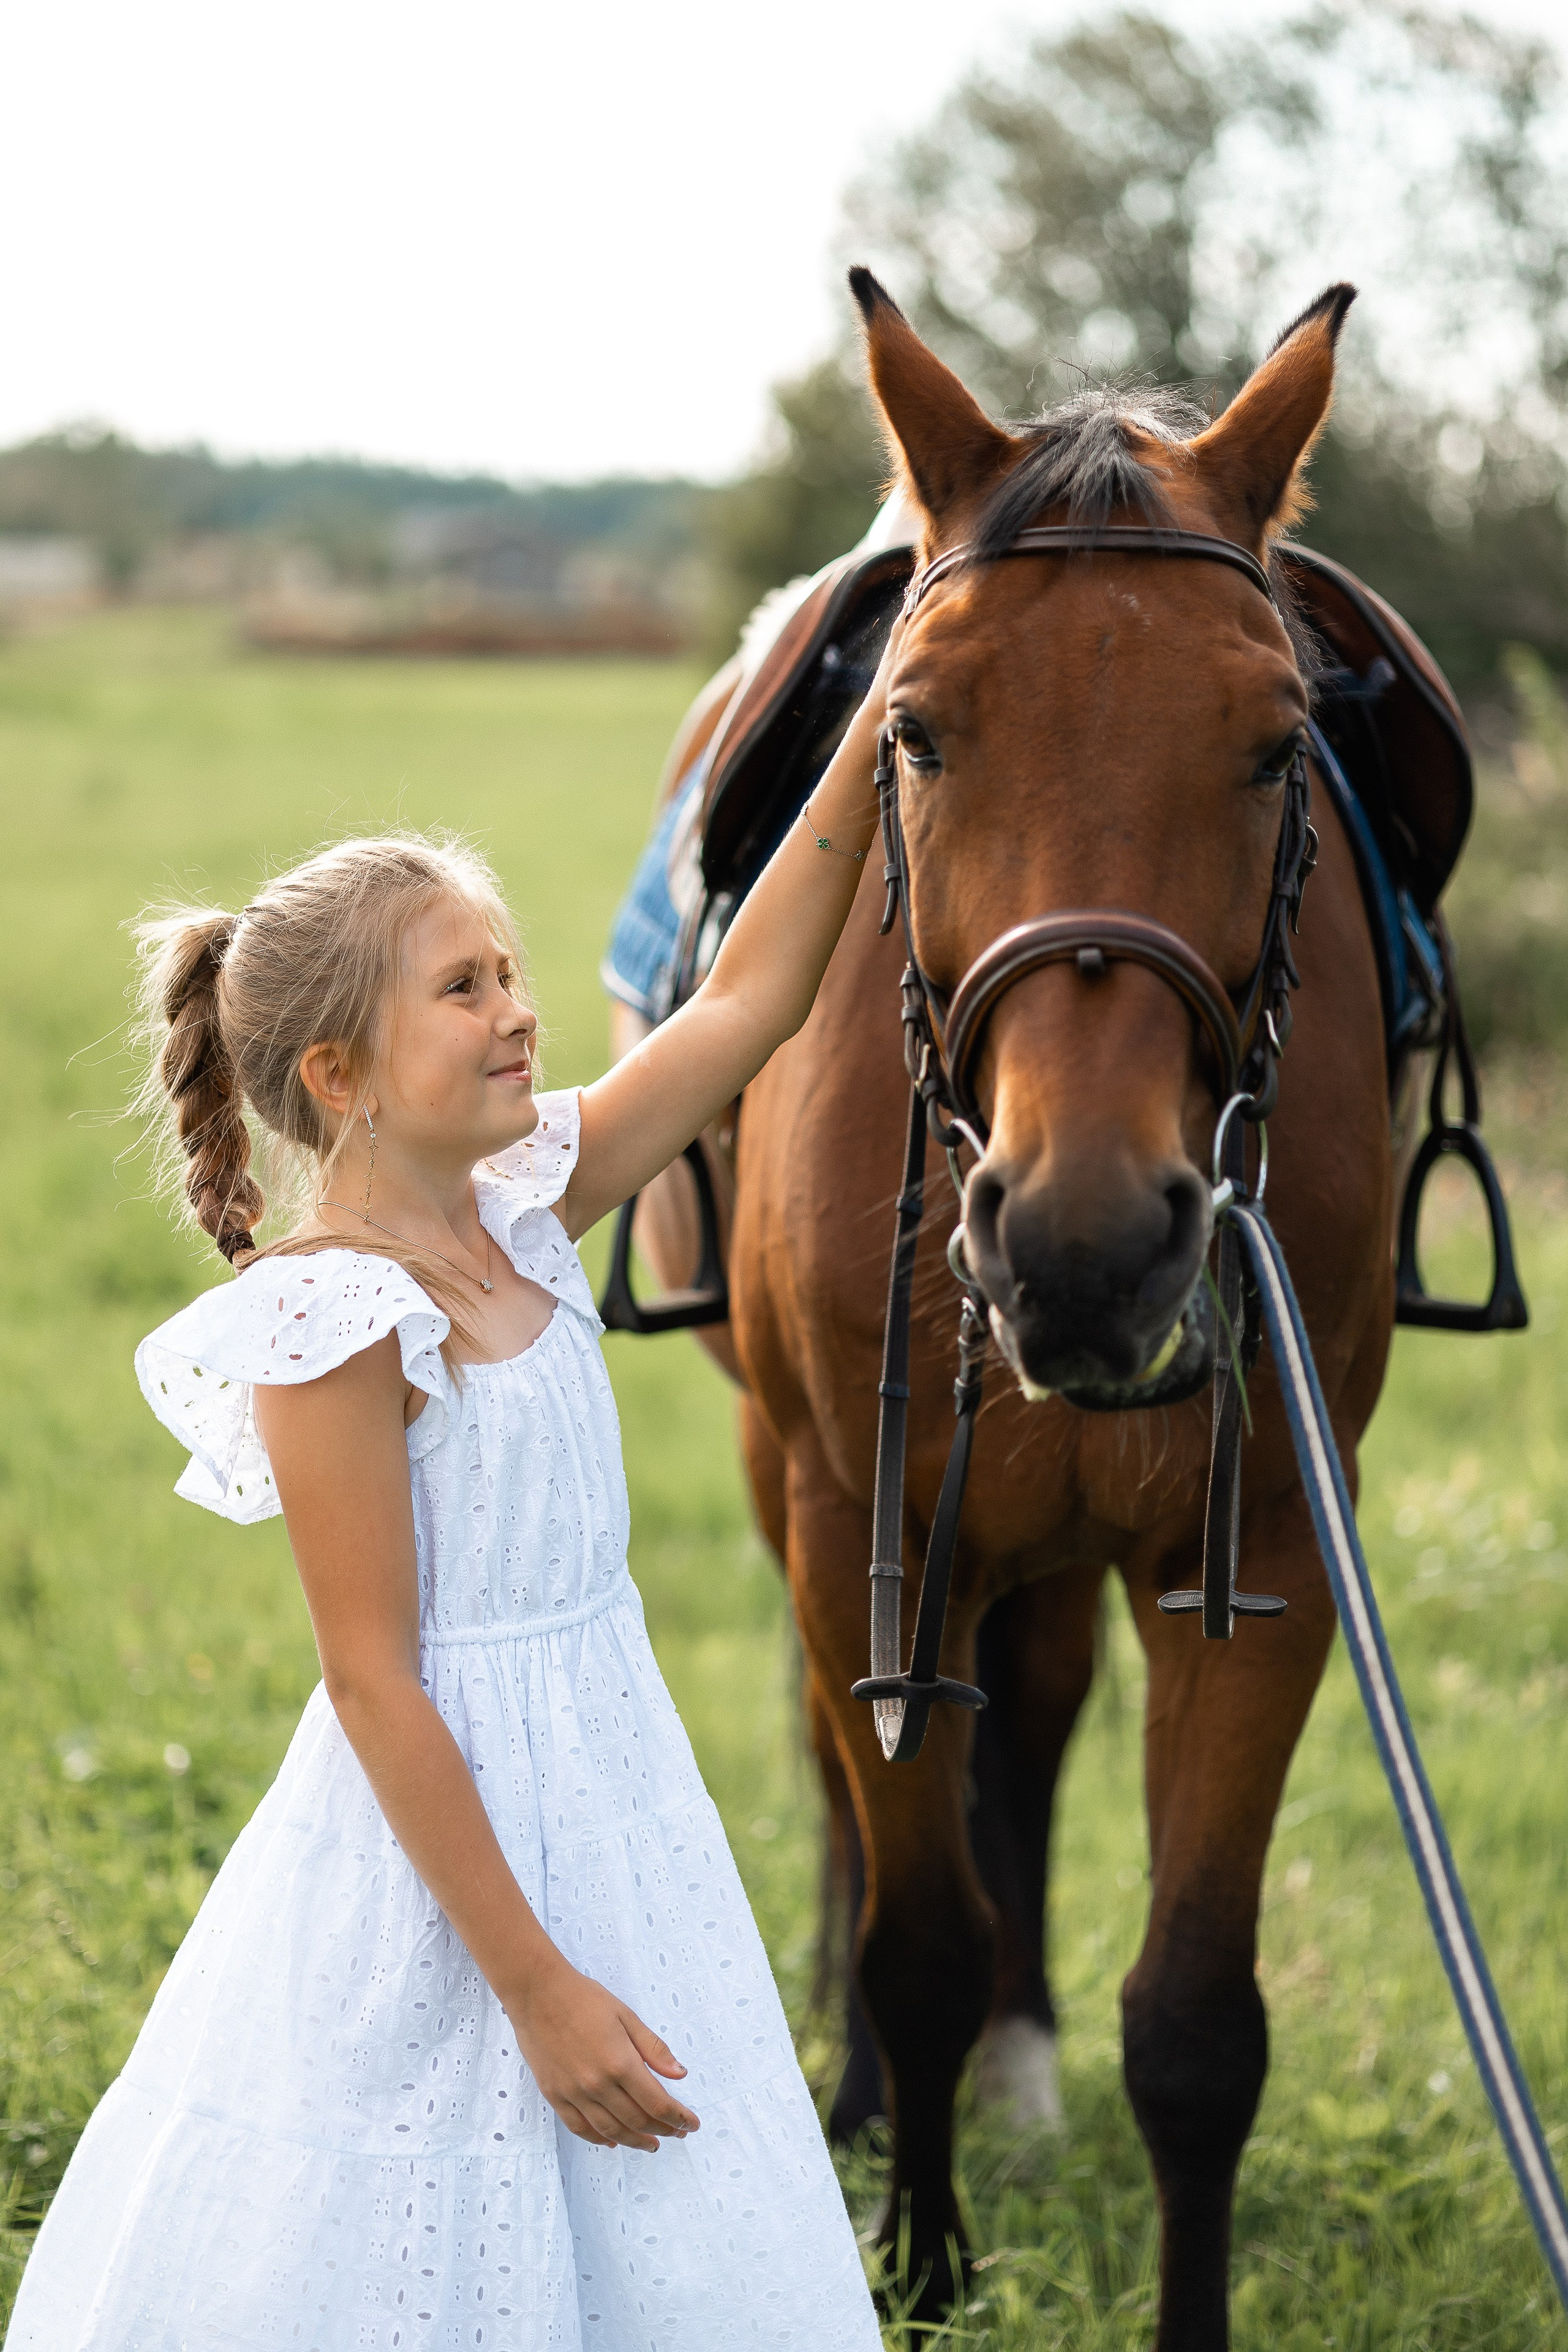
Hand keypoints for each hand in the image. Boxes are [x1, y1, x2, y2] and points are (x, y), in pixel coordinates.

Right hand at [505, 1954, 700, 2151]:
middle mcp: (598, 2085)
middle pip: (637, 2121)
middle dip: (662, 2130)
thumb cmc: (584, 1999)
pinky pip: (579, 2128)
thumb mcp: (626, 2016)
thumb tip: (679, 2074)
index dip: (678, 2118)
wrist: (538, 1993)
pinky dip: (599, 2138)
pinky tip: (613, 2141)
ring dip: (635, 2141)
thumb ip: (653, 2048)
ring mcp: (574, 2093)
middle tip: (676, 2133)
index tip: (691, 2124)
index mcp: (620, 2063)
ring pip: (610, 2130)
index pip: (657, 2104)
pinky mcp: (555, 2095)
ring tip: (651, 2143)